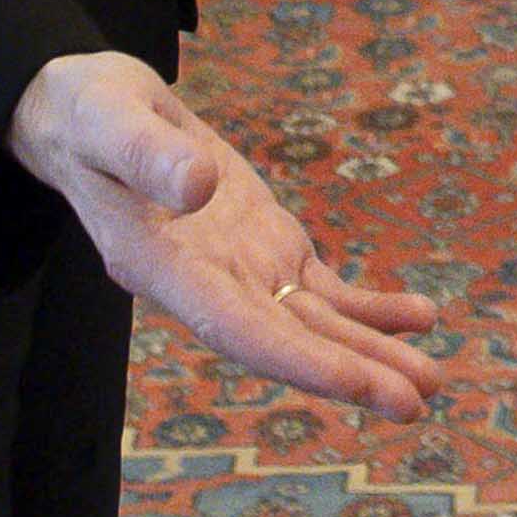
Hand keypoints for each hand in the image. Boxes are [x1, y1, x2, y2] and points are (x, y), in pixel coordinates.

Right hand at [5, 48, 442, 414]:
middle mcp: (203, 284)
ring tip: (429, 380)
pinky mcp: (263, 246)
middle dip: (347, 372)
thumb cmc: (88, 115)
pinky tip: (417, 318)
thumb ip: (146, 153)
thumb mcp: (107, 118)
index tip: (350, 383)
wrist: (91, 117)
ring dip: (368, 352)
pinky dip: (366, 307)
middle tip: (416, 401)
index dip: (294, 357)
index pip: (233, 326)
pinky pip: (319, 289)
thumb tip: (199, 186)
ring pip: (310, 322)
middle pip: (283, 338)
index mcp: (159, 265)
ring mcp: (238, 269)